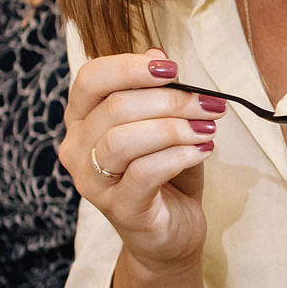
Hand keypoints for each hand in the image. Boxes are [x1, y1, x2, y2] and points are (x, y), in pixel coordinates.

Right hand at [59, 49, 225, 271]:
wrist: (172, 232)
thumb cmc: (165, 174)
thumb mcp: (164, 125)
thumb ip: (156, 92)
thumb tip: (156, 55)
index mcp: (83, 120)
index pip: (90, 79)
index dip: (130, 67)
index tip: (173, 68)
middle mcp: (77, 149)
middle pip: (115, 107)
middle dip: (170, 100)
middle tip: (209, 104)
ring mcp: (94, 183)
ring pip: (123, 140)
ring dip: (174, 127)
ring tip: (208, 128)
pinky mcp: (120, 209)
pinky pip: (144, 172)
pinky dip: (179, 155)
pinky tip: (203, 150)